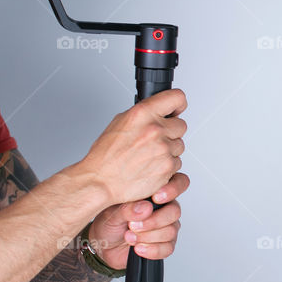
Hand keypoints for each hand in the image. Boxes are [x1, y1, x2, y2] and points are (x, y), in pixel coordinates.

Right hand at [77, 88, 187, 206]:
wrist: (100, 183)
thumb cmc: (106, 156)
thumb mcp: (120, 123)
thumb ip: (144, 115)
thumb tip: (159, 112)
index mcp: (143, 114)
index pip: (176, 98)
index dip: (178, 104)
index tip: (177, 109)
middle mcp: (155, 130)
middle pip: (181, 125)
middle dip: (170, 132)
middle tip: (154, 140)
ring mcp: (163, 149)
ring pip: (179, 145)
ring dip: (169, 150)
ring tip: (148, 155)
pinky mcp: (168, 167)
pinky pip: (177, 163)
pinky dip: (167, 166)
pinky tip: (151, 166)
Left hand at [88, 172, 189, 266]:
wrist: (103, 246)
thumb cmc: (109, 223)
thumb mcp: (112, 213)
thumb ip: (128, 209)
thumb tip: (145, 207)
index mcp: (156, 193)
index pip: (178, 183)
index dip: (173, 189)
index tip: (157, 198)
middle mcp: (165, 209)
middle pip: (175, 211)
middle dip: (154, 221)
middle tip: (133, 225)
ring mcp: (167, 227)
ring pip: (170, 231)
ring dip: (147, 237)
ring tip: (129, 237)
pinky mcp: (164, 245)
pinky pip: (167, 248)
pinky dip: (151, 250)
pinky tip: (138, 248)